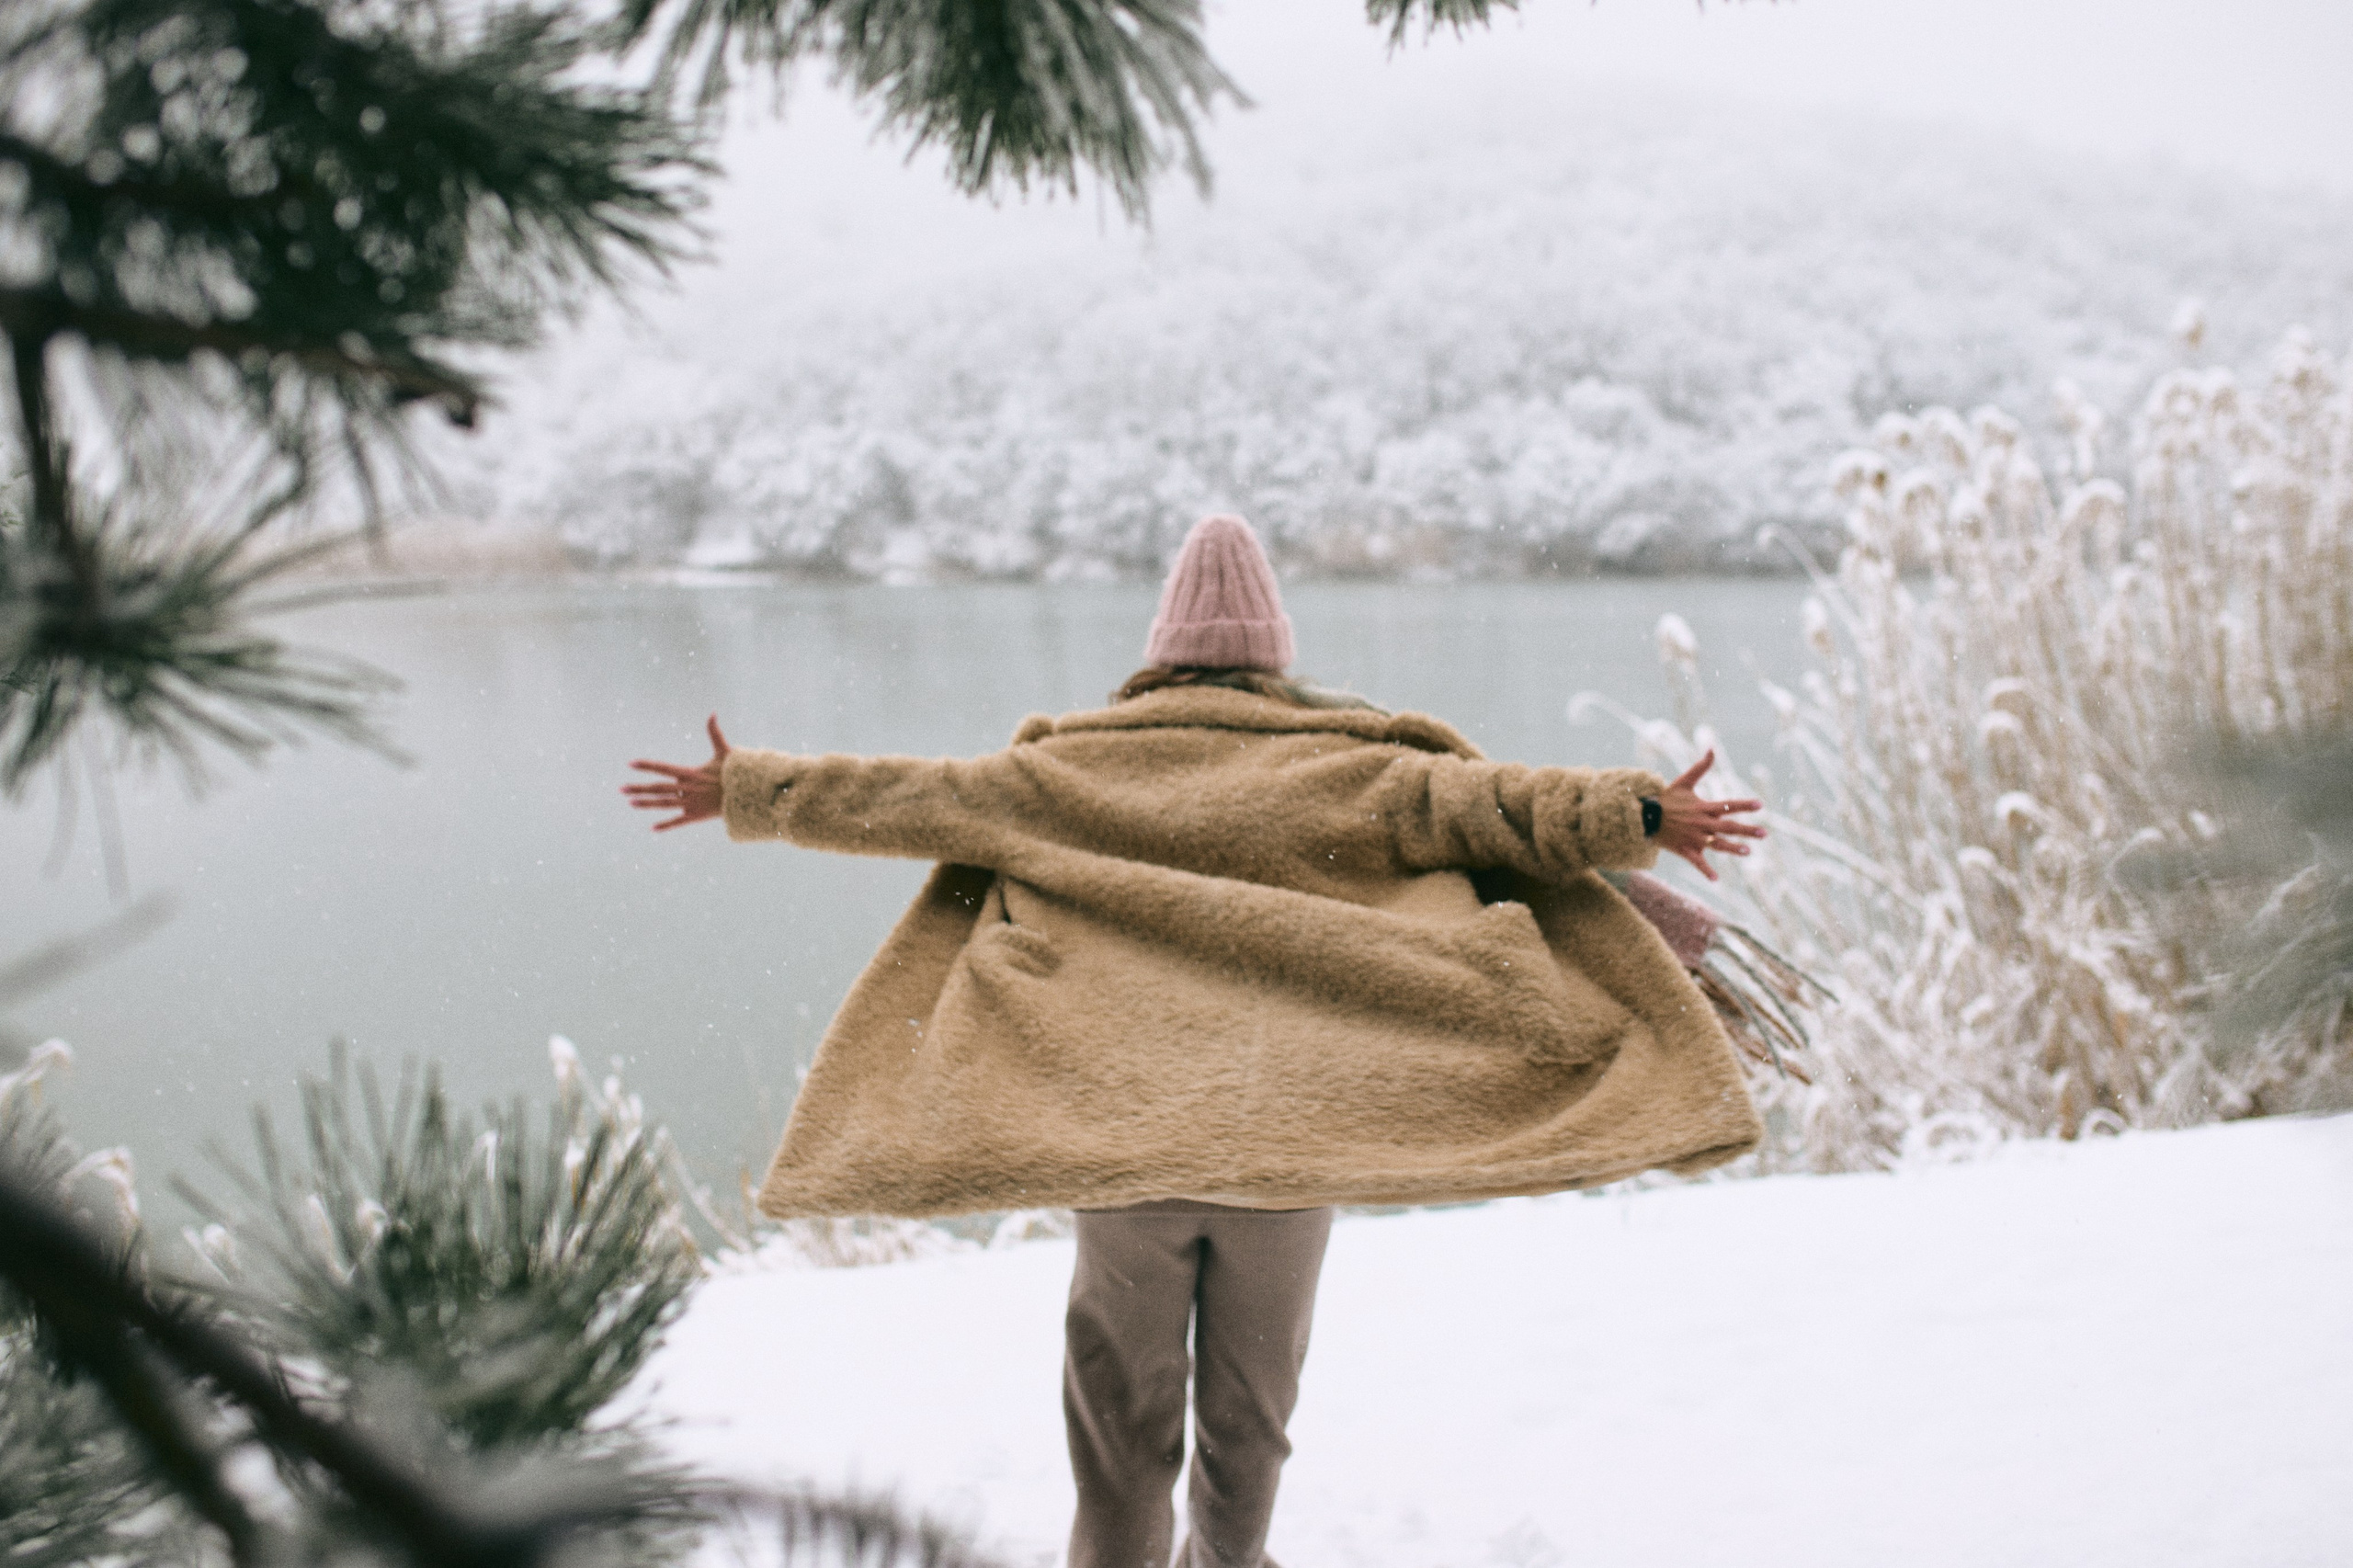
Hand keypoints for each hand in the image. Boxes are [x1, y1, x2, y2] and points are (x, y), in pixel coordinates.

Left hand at [625, 715, 731, 831]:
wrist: (747, 794)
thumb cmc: (736, 772)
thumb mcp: (724, 751)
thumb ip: (714, 732)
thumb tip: (712, 712)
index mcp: (690, 773)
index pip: (663, 767)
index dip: (646, 765)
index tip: (630, 764)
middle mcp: (687, 788)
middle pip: (658, 788)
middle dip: (638, 788)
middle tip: (621, 789)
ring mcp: (690, 803)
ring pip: (663, 804)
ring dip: (646, 803)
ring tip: (630, 803)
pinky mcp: (697, 816)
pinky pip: (678, 821)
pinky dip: (666, 825)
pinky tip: (653, 828)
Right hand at [1653, 749, 1765, 881]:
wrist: (1644, 816)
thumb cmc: (1666, 799)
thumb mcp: (1684, 781)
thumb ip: (1701, 767)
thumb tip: (1712, 748)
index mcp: (1703, 808)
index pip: (1728, 805)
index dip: (1744, 805)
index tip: (1759, 805)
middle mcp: (1701, 823)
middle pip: (1728, 827)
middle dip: (1747, 830)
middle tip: (1764, 833)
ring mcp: (1694, 838)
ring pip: (1717, 844)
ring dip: (1733, 849)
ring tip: (1748, 852)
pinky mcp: (1685, 850)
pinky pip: (1697, 862)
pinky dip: (1705, 870)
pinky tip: (1715, 879)